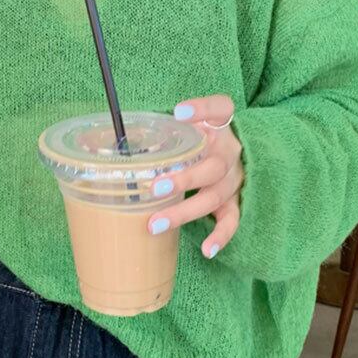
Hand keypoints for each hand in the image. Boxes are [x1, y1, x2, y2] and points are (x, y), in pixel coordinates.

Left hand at [147, 94, 243, 258]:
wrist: (235, 150)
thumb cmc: (201, 135)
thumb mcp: (190, 121)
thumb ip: (167, 124)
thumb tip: (123, 131)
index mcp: (221, 126)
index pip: (220, 108)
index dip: (202, 109)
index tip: (179, 112)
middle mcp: (230, 153)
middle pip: (213, 166)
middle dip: (184, 179)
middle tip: (155, 187)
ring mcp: (233, 180)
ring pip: (213, 197)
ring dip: (184, 211)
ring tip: (155, 223)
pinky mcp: (234, 201)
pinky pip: (231, 220)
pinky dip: (220, 236)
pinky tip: (206, 249)